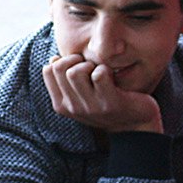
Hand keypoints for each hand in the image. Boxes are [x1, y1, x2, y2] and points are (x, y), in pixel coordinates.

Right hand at [41, 55, 162, 133]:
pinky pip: (99, 74)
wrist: (135, 124)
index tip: (78, 65)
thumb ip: (65, 81)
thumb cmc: (106, 103)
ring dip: (90, 64)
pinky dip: (106, 69)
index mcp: (62, 105)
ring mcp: (91, 107)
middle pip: (60, 68)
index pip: (48, 70)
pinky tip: (112, 77)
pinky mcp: (109, 103)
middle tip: (90, 66)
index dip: (63, 60)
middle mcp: (73, 108)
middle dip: (76, 60)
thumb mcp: (80, 96)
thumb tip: (53, 59)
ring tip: (100, 72)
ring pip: (76, 72)